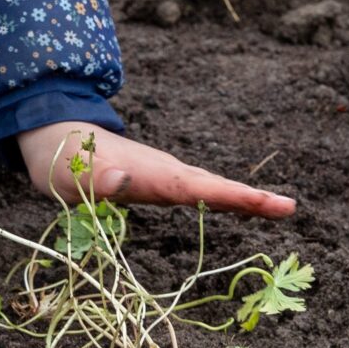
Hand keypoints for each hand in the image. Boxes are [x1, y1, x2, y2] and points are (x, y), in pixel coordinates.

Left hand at [16, 122, 295, 218]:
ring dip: (245, 198)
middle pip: (215, 186)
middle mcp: (165, 172)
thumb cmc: (62, 163)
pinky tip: (246, 209)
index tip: (265, 202)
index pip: (195, 188)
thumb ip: (93, 180)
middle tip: (289, 208)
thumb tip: (121, 181)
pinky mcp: (164, 182)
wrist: (59, 138)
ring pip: (212, 187)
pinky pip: (202, 192)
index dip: (232, 196)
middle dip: (251, 197)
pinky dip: (227, 199)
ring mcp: (167, 175)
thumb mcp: (68, 176)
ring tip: (281, 209)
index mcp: (148, 174)